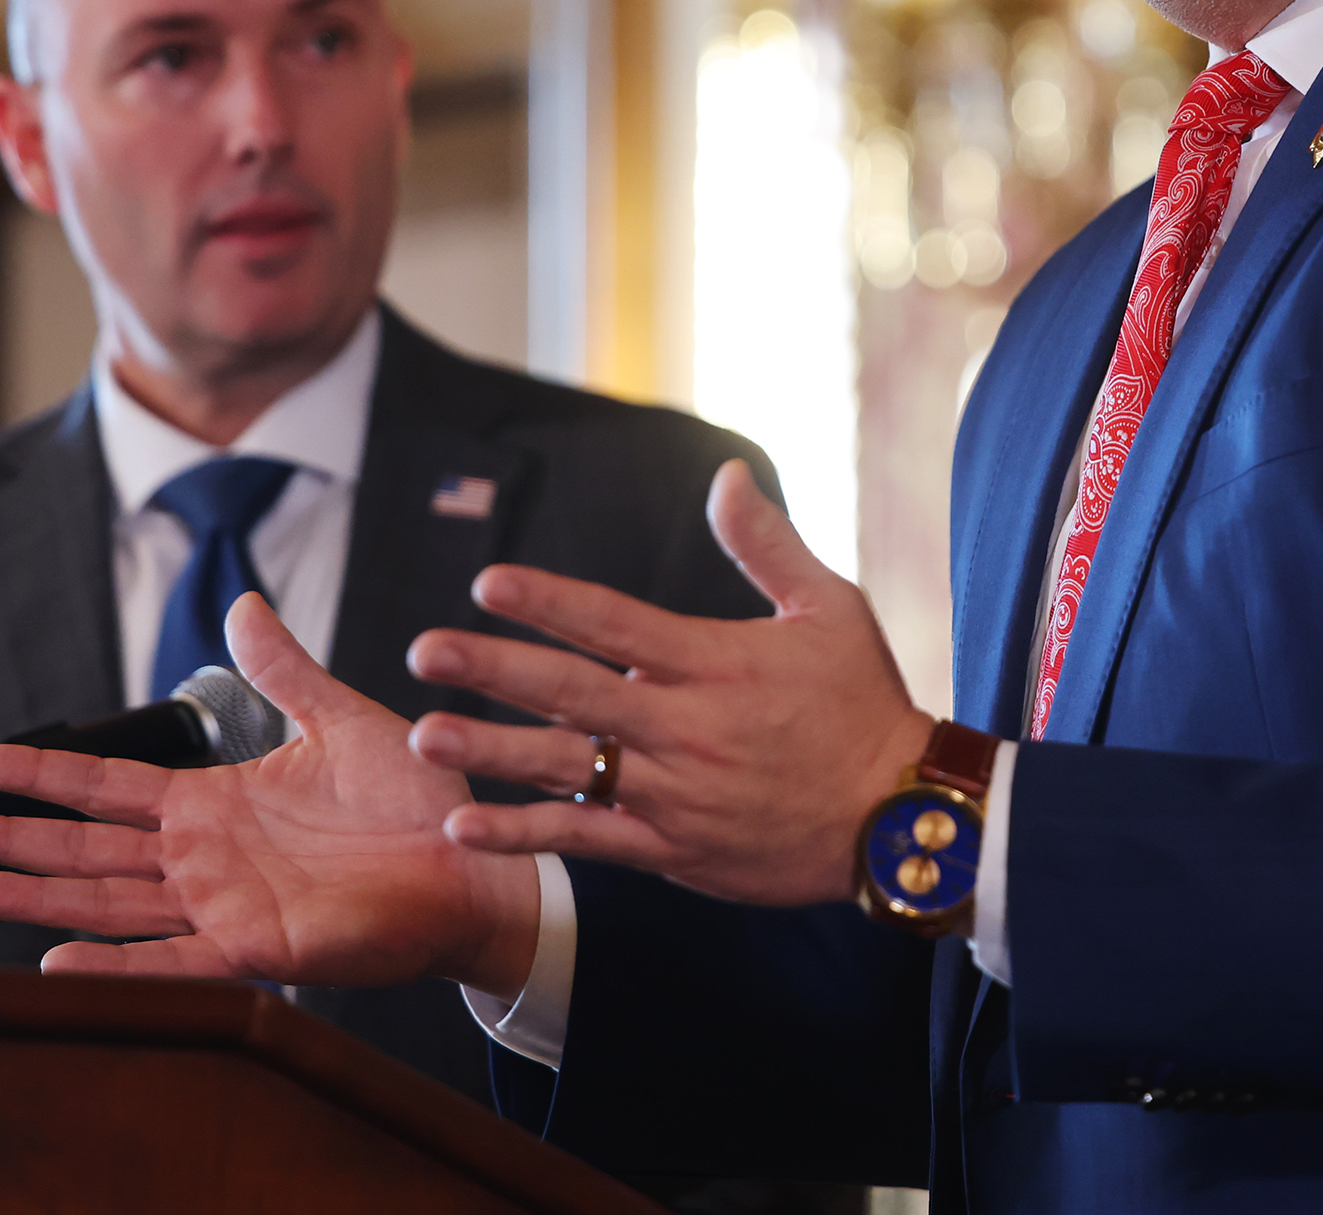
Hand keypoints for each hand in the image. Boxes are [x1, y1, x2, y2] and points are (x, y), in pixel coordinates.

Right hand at [0, 594, 541, 995]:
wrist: (471, 861)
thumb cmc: (415, 798)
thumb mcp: (342, 718)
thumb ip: (285, 670)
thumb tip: (245, 604)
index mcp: (215, 802)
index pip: (109, 785)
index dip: (45, 773)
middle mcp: (204, 858)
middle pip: (85, 848)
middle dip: (12, 839)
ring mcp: (222, 907)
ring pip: (108, 904)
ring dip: (39, 900)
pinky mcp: (255, 948)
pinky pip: (171, 960)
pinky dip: (115, 964)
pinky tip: (57, 962)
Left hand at [404, 458, 936, 905]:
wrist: (896, 815)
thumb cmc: (863, 703)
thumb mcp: (829, 606)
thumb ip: (765, 542)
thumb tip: (727, 474)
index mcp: (715, 662)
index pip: (616, 623)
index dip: (551, 602)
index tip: (489, 583)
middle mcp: (684, 726)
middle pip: (575, 692)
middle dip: (495, 667)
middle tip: (427, 649)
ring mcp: (675, 791)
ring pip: (568, 769)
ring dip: (493, 750)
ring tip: (426, 734)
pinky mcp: (673, 848)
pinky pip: (587, 840)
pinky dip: (526, 834)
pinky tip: (466, 825)